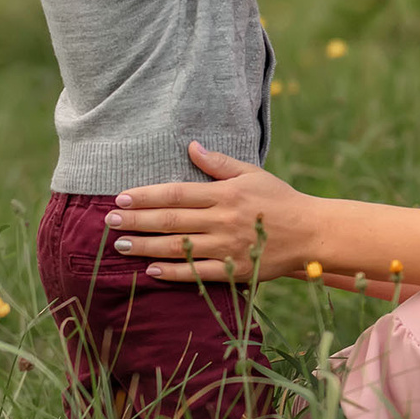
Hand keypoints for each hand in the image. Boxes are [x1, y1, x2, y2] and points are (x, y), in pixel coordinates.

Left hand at [105, 143, 312, 281]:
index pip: (176, 194)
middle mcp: (222, 220)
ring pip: (177, 246)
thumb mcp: (251, 174)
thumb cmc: (279, 199)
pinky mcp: (233, 270)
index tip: (121, 197)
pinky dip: (172, 272)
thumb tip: (191, 146)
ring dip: (145, 246)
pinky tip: (150, 270)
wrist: (311, 232)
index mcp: (225, 194)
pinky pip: (197, 272)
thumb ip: (219, 163)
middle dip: (136, 220)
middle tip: (108, 221)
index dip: (146, 196)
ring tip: (120, 244)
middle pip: (170, 220)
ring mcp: (227, 246)